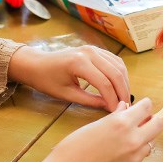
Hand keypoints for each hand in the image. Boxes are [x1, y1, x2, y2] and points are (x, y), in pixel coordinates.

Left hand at [9, 45, 129, 110]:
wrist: (36, 64)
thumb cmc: (47, 80)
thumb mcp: (66, 94)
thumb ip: (90, 100)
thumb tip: (109, 107)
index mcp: (79, 63)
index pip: (104, 83)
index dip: (113, 99)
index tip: (117, 112)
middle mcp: (89, 52)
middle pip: (115, 73)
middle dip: (123, 91)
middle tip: (126, 107)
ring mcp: (93, 48)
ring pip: (118, 65)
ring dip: (124, 82)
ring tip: (124, 98)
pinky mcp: (95, 49)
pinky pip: (114, 60)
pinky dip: (120, 74)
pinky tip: (120, 86)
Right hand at [24, 98, 162, 161]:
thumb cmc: (73, 149)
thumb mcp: (93, 126)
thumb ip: (114, 117)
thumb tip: (125, 107)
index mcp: (121, 123)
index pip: (146, 107)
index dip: (145, 105)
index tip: (143, 106)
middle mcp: (132, 140)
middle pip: (157, 124)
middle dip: (152, 120)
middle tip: (144, 121)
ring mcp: (134, 158)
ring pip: (149, 144)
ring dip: (142, 141)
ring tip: (126, 142)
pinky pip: (138, 161)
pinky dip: (132, 158)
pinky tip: (116, 159)